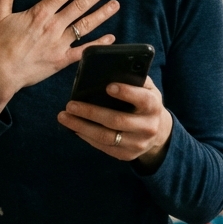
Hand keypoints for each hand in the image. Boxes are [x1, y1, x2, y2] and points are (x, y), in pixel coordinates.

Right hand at [0, 0, 119, 114]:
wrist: (0, 73)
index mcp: (39, 14)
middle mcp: (53, 26)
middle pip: (79, 6)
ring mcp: (59, 44)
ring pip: (85, 26)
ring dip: (102, 14)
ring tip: (115, 4)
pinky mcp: (61, 60)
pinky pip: (84, 51)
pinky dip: (98, 44)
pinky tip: (111, 38)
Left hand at [57, 77, 172, 170]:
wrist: (158, 131)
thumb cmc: (144, 101)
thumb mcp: (146, 88)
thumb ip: (133, 78)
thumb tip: (109, 69)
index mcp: (153, 106)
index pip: (142, 99)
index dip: (126, 92)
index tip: (108, 86)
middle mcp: (148, 127)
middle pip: (116, 120)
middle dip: (91, 112)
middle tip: (70, 104)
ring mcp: (138, 144)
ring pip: (106, 137)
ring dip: (81, 127)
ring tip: (64, 117)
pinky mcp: (127, 155)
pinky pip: (103, 147)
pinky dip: (86, 137)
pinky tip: (74, 127)